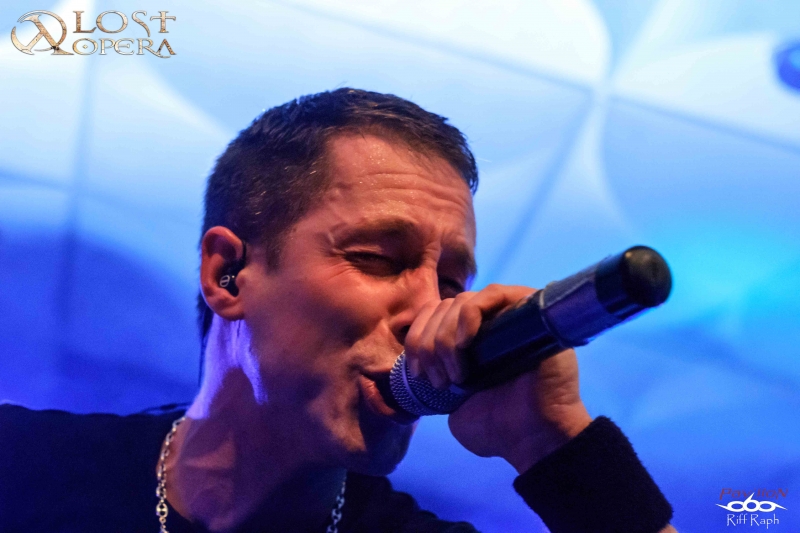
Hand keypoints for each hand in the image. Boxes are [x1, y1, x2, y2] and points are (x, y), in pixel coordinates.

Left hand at [403, 284, 592, 473]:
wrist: (534, 440)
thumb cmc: (498, 429)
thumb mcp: (453, 407)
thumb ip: (439, 379)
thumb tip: (423, 367)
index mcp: (470, 341)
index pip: (431, 316)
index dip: (416, 339)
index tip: (416, 373)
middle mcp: (489, 322)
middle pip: (443, 308)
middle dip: (429, 344)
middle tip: (439, 381)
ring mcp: (510, 313)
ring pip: (462, 302)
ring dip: (446, 337)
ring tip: (457, 375)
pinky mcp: (530, 309)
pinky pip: (493, 293)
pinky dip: (470, 314)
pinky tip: (465, 343)